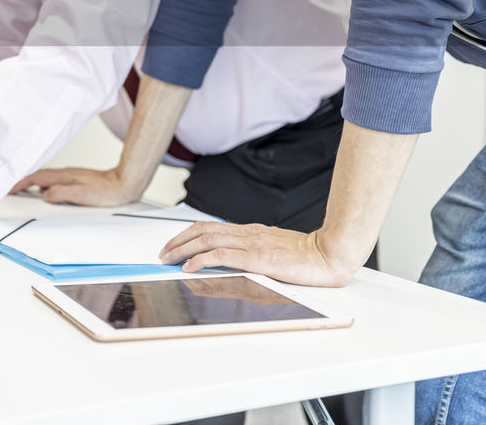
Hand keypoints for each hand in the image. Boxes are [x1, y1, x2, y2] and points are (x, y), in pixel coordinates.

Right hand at [10, 167, 134, 206]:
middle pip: (37, 177)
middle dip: (22, 182)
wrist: (124, 184)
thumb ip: (62, 193)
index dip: (20, 183)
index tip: (8, 188)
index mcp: (63, 176)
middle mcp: (64, 174)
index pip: (35, 178)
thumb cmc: (107, 191)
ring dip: (32, 184)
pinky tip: (46, 193)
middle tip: (10, 190)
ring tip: (23, 192)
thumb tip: (45, 195)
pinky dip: (44, 186)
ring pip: (45, 179)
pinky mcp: (75, 180)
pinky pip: (53, 182)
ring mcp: (69, 176)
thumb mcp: (83, 195)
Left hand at [158, 222, 355, 286]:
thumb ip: (254, 252)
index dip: (188, 234)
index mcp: (250, 232)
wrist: (331, 254)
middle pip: (202, 230)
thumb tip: (234, 260)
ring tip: (168, 258)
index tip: (174, 244)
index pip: (211, 227)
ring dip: (182, 248)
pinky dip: (200, 259)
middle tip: (163, 252)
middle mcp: (247, 233)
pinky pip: (221, 256)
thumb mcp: (274, 251)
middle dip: (178, 240)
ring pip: (206, 239)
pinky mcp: (256, 257)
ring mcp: (251, 244)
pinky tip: (189, 267)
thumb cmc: (308, 256)